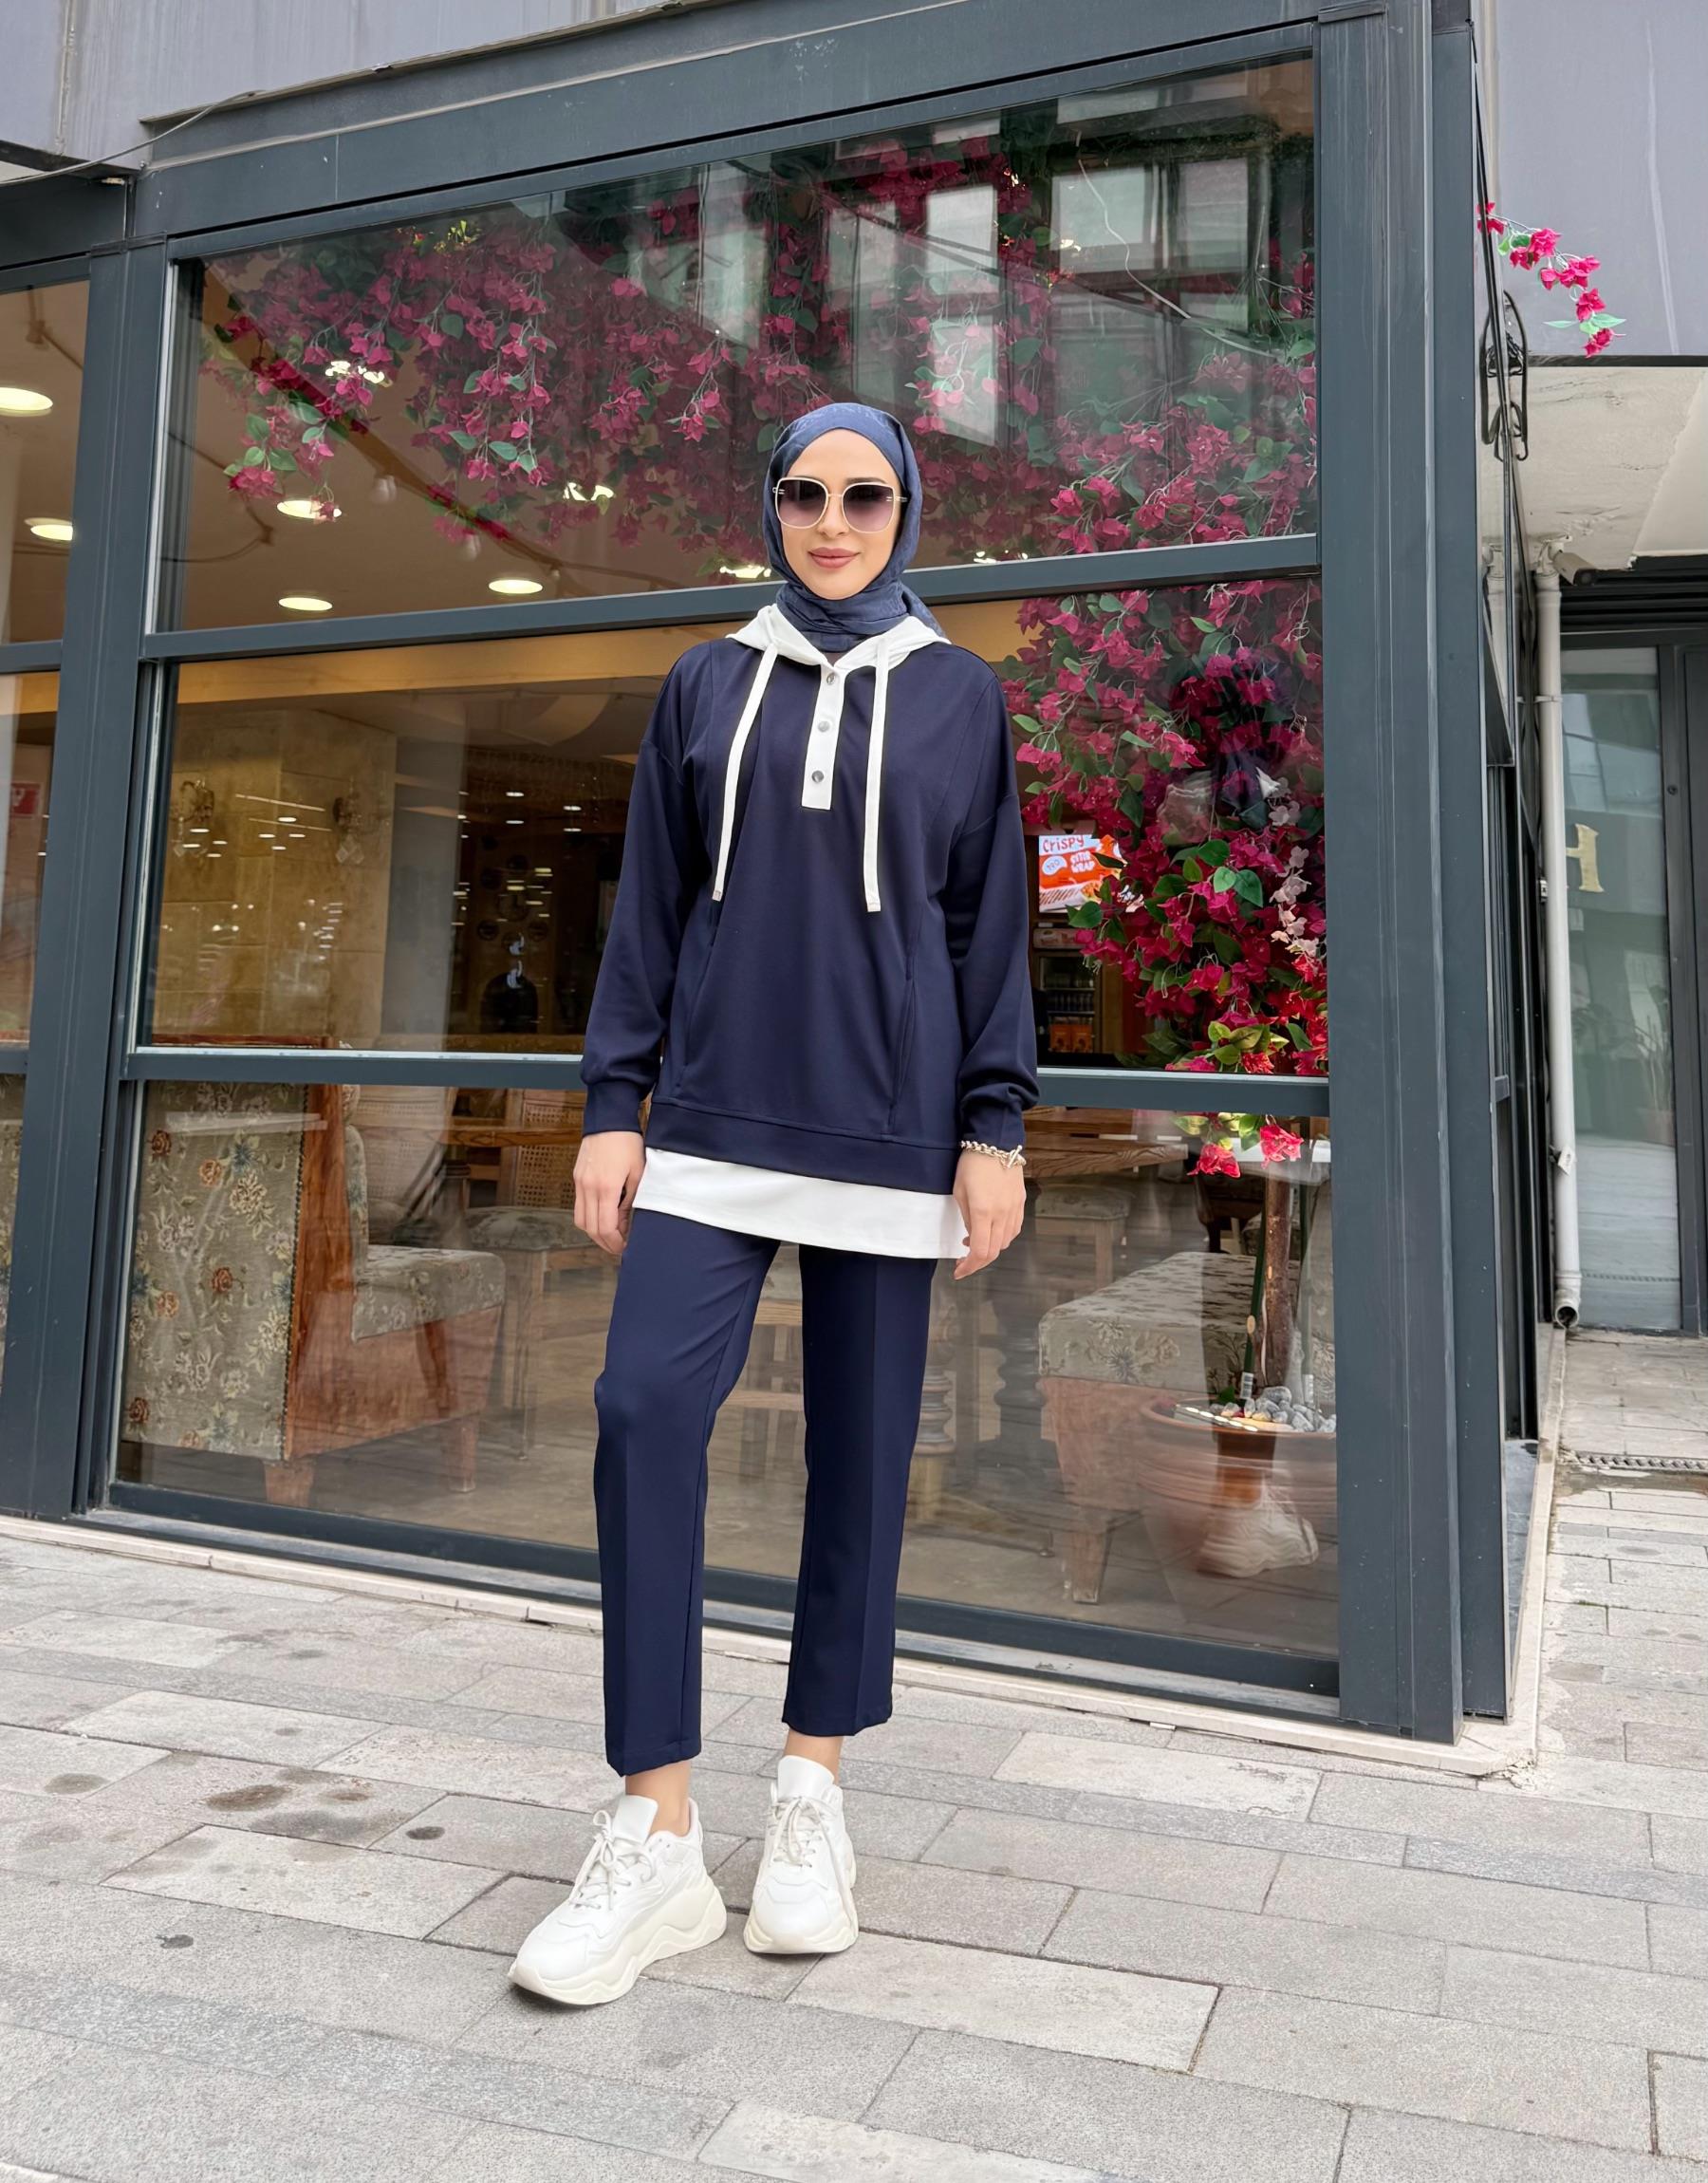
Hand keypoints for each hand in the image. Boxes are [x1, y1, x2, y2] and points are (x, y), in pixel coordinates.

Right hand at [574, 1130, 645, 1256]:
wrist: (609, 1120)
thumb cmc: (628, 1144)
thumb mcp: (638, 1174)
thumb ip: (629, 1201)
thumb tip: (624, 1224)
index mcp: (606, 1187)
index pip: (605, 1227)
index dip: (614, 1242)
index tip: (624, 1246)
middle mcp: (588, 1187)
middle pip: (590, 1228)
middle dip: (604, 1242)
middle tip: (618, 1246)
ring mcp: (580, 1182)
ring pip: (580, 1220)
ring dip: (594, 1232)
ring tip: (610, 1234)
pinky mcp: (576, 1178)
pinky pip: (578, 1206)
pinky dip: (588, 1217)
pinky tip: (601, 1217)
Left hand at [951, 1149, 1025, 1278]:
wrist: (995, 1141)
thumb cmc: (972, 1164)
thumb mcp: (959, 1191)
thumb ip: (967, 1218)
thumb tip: (972, 1236)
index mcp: (983, 1211)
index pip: (980, 1252)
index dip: (969, 1266)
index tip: (959, 1271)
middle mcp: (1002, 1214)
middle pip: (994, 1252)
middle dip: (978, 1262)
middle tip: (963, 1262)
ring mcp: (1014, 1209)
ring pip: (1006, 1243)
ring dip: (991, 1250)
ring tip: (974, 1243)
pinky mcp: (1020, 1203)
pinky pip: (1014, 1230)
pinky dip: (1003, 1238)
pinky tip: (991, 1232)